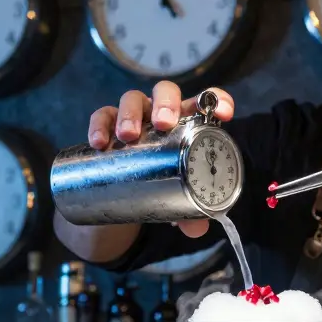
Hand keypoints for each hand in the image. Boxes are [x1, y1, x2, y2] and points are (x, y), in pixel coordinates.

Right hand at [86, 80, 235, 237]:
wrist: (126, 190)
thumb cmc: (163, 182)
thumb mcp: (178, 196)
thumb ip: (191, 212)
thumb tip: (198, 229)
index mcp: (189, 123)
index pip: (207, 101)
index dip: (218, 100)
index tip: (222, 113)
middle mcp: (163, 113)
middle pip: (166, 92)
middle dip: (166, 103)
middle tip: (163, 123)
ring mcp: (135, 116)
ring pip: (132, 99)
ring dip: (130, 113)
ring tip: (127, 136)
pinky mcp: (108, 124)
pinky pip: (102, 115)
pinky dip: (99, 125)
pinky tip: (99, 143)